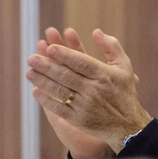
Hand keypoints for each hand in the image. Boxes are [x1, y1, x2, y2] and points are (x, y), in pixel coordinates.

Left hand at [27, 27, 152, 153]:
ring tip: (29, 72)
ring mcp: (85, 105)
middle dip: (47, 66)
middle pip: (66, 75)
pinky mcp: (78, 119)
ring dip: (43, 81)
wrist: (128, 126)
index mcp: (103, 74)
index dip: (64, 54)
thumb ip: (111, 47)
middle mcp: (94, 89)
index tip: (49, 47)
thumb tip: (96, 31)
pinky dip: (47, 100)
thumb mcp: (124, 67)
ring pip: (60, 90)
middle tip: (31, 58)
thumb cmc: (124, 93)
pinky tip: (35, 91)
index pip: (80, 62)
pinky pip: (59, 108)